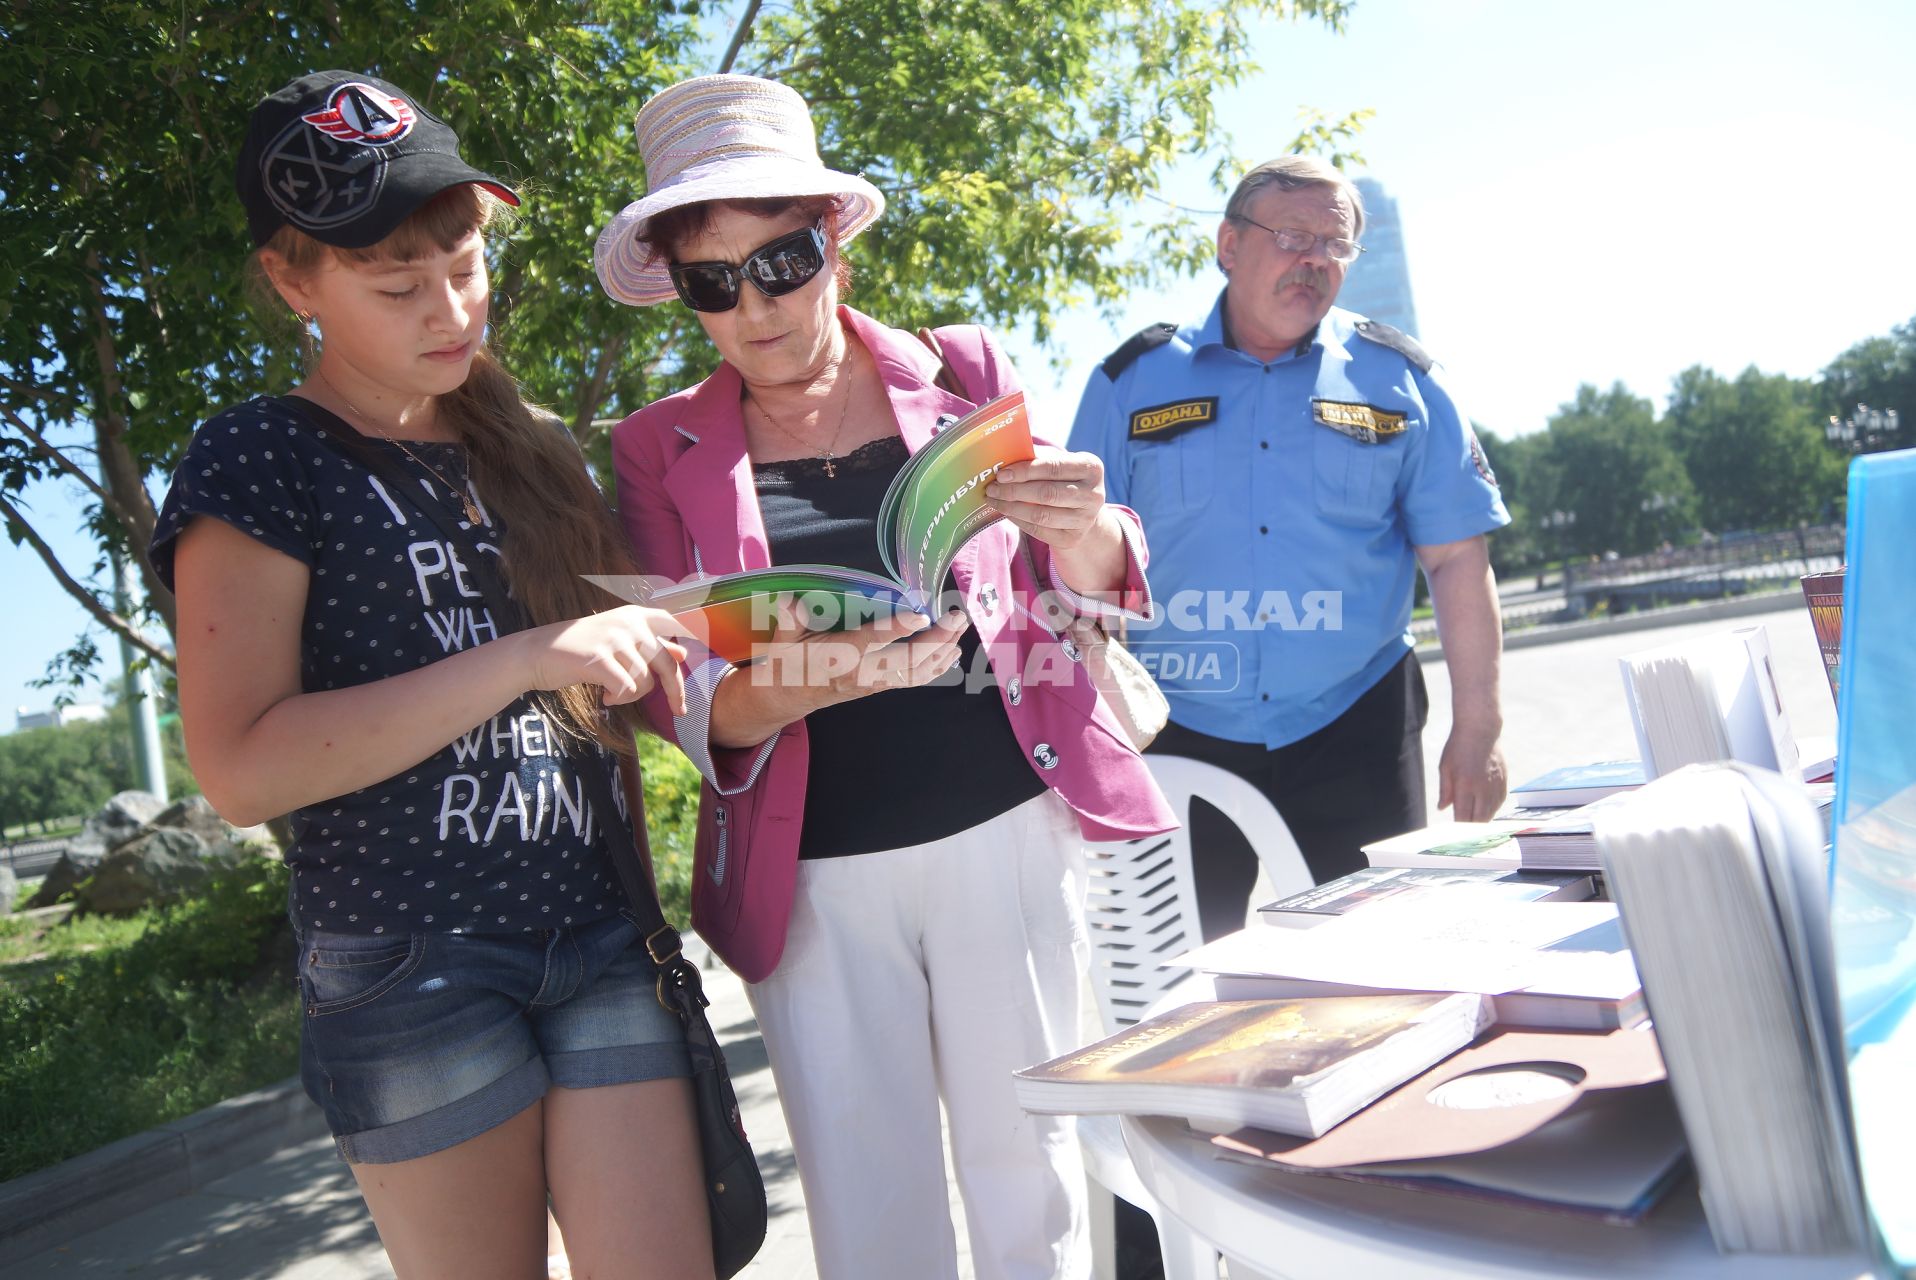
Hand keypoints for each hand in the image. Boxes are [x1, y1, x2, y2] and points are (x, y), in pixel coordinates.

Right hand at [524, 605, 690, 713]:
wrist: (536, 652)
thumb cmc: (580, 648)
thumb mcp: (618, 641)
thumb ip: (652, 646)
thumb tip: (684, 653)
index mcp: (636, 615)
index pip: (676, 622)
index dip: (698, 633)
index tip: (716, 645)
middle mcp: (629, 623)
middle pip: (668, 664)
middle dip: (675, 692)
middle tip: (679, 712)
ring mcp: (614, 639)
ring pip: (645, 681)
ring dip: (631, 695)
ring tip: (611, 693)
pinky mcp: (600, 659)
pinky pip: (626, 689)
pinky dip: (618, 699)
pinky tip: (604, 697)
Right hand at [757, 607, 967, 705]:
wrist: (789, 696)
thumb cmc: (789, 661)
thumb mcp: (784, 640)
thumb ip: (791, 621)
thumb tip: (790, 603)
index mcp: (841, 654)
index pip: (873, 639)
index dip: (899, 627)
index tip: (921, 615)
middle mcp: (863, 670)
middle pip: (907, 658)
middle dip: (936, 639)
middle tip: (957, 617)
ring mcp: (874, 681)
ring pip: (916, 671)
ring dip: (942, 652)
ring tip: (961, 631)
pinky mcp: (880, 686)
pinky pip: (914, 680)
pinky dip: (936, 668)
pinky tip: (952, 655)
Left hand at [985, 447, 1108, 550]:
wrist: (1085, 511)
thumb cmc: (1064, 479)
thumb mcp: (1058, 462)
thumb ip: (1036, 456)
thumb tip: (1003, 455)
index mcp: (1091, 467)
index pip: (1054, 467)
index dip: (1025, 471)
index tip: (1001, 474)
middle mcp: (1093, 494)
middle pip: (1047, 493)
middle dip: (1014, 491)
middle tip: (992, 489)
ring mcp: (1085, 519)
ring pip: (1041, 515)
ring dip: (1011, 508)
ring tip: (994, 500)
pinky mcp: (1072, 538)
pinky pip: (1039, 530)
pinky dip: (1018, 520)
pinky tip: (1006, 512)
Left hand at [1437, 723, 1508, 821]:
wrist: (1480, 730)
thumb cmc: (1458, 748)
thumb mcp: (1445, 768)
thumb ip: (1445, 790)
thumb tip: (1443, 808)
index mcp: (1465, 785)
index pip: (1463, 816)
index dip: (1459, 827)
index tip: (1454, 832)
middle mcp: (1482, 788)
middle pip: (1479, 819)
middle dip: (1471, 827)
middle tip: (1463, 830)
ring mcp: (1495, 785)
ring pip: (1491, 812)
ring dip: (1482, 820)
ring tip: (1473, 822)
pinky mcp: (1503, 781)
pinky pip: (1499, 803)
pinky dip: (1491, 809)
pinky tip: (1484, 809)